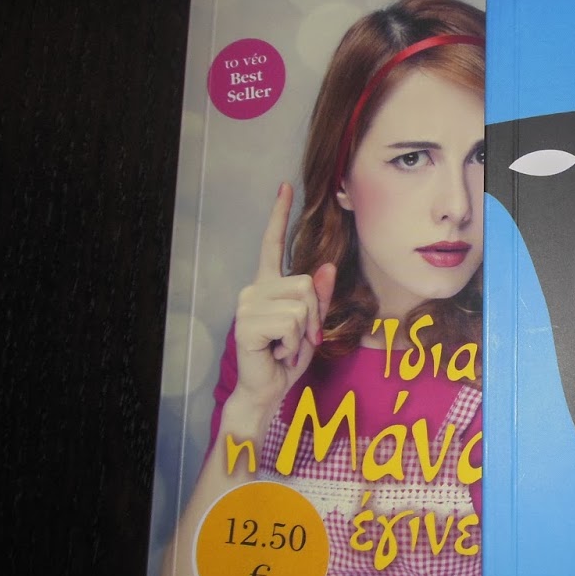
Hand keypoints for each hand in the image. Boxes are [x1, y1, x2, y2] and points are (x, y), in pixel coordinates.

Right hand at [227, 183, 336, 427]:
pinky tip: (275, 351)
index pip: (272, 243)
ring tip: (285, 345)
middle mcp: (255, 289)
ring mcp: (248, 304)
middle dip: (314, 316)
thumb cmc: (286, 357)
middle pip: (305, 283)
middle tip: (298, 339)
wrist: (266, 389)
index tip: (285, 186)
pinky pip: (291, 322)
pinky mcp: (247, 322)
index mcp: (269, 285)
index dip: (279, 215)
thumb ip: (319, 298)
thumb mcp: (311, 325)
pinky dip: (292, 343)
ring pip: (301, 303)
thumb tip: (327, 267)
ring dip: (304, 331)